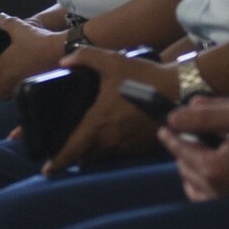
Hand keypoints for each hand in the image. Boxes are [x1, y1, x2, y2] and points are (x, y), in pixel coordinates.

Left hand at [0, 14, 67, 105]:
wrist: (61, 51)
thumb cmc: (37, 40)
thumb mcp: (19, 28)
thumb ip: (6, 22)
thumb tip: (0, 17)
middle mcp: (7, 82)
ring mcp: (20, 88)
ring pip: (3, 100)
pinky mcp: (32, 89)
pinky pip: (17, 98)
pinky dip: (12, 97)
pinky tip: (13, 93)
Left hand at [45, 49, 174, 174]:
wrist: (181, 90)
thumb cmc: (144, 77)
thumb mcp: (112, 61)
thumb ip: (85, 57)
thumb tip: (63, 61)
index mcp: (98, 123)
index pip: (73, 149)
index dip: (58, 161)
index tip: (46, 171)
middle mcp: (111, 140)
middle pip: (85, 155)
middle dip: (73, 155)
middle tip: (63, 150)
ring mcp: (128, 145)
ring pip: (103, 155)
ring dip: (93, 152)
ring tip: (85, 143)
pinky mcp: (143, 146)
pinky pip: (121, 152)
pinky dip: (112, 148)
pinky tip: (111, 137)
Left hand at [160, 96, 228, 200]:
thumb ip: (206, 115)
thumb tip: (176, 116)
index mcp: (214, 168)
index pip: (180, 149)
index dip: (170, 135)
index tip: (164, 128)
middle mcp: (219, 191)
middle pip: (185, 168)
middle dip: (183, 150)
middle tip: (188, 134)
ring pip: (195, 186)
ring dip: (193, 169)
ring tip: (201, 152)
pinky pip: (210, 200)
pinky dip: (205, 187)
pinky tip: (213, 174)